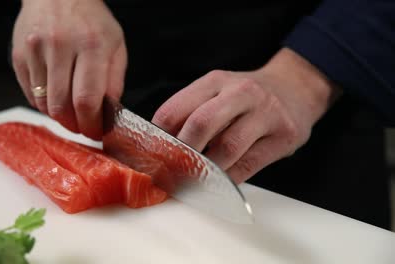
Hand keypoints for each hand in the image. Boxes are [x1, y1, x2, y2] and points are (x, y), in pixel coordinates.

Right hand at [12, 0, 126, 139]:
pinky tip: (56, 97)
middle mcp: (60, 47)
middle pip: (61, 107)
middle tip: (84, 128)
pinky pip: (30, 95)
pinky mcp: (18, 57)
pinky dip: (44, 104)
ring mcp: (35, 51)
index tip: (96, 133)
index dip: (91, 125)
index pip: (87, 100)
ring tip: (72, 112)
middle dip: (75, 126)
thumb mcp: (116, 45)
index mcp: (91, 45)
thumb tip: (108, 114)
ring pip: (43, 104)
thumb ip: (115, 81)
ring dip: (60, 117)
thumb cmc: (91, 21)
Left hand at [152, 48, 340, 182]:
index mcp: (215, 81)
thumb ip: (191, 111)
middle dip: (180, 154)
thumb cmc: (247, 96)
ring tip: (191, 181)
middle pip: (201, 124)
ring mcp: (266, 113)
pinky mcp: (284, 135)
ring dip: (205, 170)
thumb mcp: (218, 90)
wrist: (296, 88)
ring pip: (227, 147)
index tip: (151, 157)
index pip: (175, 109)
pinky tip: (218, 183)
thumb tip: (160, 145)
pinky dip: (228, 179)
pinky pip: (249, 165)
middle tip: (168, 172)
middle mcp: (241, 92)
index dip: (158, 138)